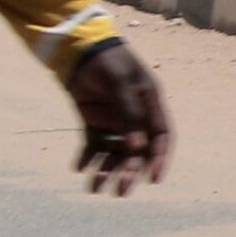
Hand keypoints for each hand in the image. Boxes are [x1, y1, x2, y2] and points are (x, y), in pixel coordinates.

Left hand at [69, 43, 171, 194]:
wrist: (74, 44)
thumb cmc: (104, 57)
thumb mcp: (118, 80)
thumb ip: (127, 112)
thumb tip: (135, 147)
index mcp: (149, 102)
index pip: (161, 136)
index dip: (159, 158)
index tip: (154, 178)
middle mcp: (134, 114)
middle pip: (135, 150)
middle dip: (128, 172)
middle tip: (120, 192)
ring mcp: (112, 117)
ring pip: (113, 150)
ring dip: (105, 169)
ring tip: (94, 188)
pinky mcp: (92, 118)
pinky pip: (92, 141)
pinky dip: (86, 156)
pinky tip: (78, 168)